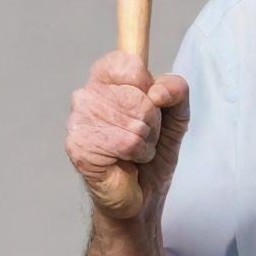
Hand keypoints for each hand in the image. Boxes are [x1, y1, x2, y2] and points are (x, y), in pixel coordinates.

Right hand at [65, 51, 189, 218]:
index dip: (148, 85)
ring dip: (146, 141)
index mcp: (106, 80)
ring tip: (134, 151)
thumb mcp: (176, 116)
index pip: (128, 62)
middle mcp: (86, 96)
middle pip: (140, 96)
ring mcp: (78, 120)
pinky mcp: (79, 146)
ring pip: (135, 121)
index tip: (149, 103)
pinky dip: (138, 154)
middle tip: (143, 137)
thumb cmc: (154, 151)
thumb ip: (176, 91)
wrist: (143, 194)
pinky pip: (127, 142)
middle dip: (154, 122)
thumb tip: (158, 91)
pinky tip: (126, 162)